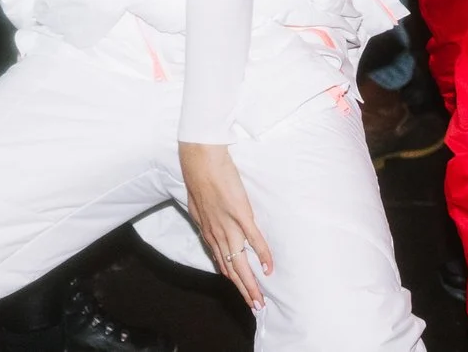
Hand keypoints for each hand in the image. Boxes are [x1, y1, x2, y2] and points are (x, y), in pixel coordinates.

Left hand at [179, 141, 271, 308]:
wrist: (201, 162)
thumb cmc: (199, 180)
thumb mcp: (198, 206)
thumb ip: (206, 220)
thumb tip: (210, 228)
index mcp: (209, 233)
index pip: (222, 264)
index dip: (232, 281)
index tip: (241, 292)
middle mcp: (218, 235)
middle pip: (232, 270)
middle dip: (244, 290)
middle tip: (255, 306)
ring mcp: (230, 226)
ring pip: (241, 262)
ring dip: (251, 283)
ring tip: (260, 299)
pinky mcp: (241, 214)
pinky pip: (254, 239)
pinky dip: (262, 255)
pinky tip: (269, 268)